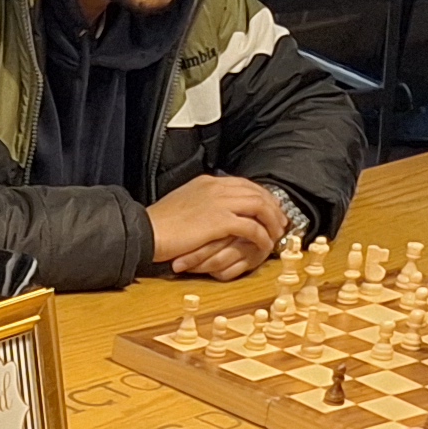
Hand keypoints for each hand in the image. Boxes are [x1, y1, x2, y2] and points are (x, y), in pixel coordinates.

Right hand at [150, 173, 294, 278]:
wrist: (147, 230)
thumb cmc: (160, 223)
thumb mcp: (183, 202)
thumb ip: (202, 202)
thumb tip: (213, 211)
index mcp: (208, 182)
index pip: (245, 184)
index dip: (262, 197)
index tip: (270, 210)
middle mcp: (217, 187)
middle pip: (257, 193)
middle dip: (273, 209)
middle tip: (280, 224)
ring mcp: (219, 202)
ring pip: (260, 207)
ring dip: (271, 223)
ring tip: (275, 236)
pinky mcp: (220, 221)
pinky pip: (252, 227)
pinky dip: (262, 237)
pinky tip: (264, 246)